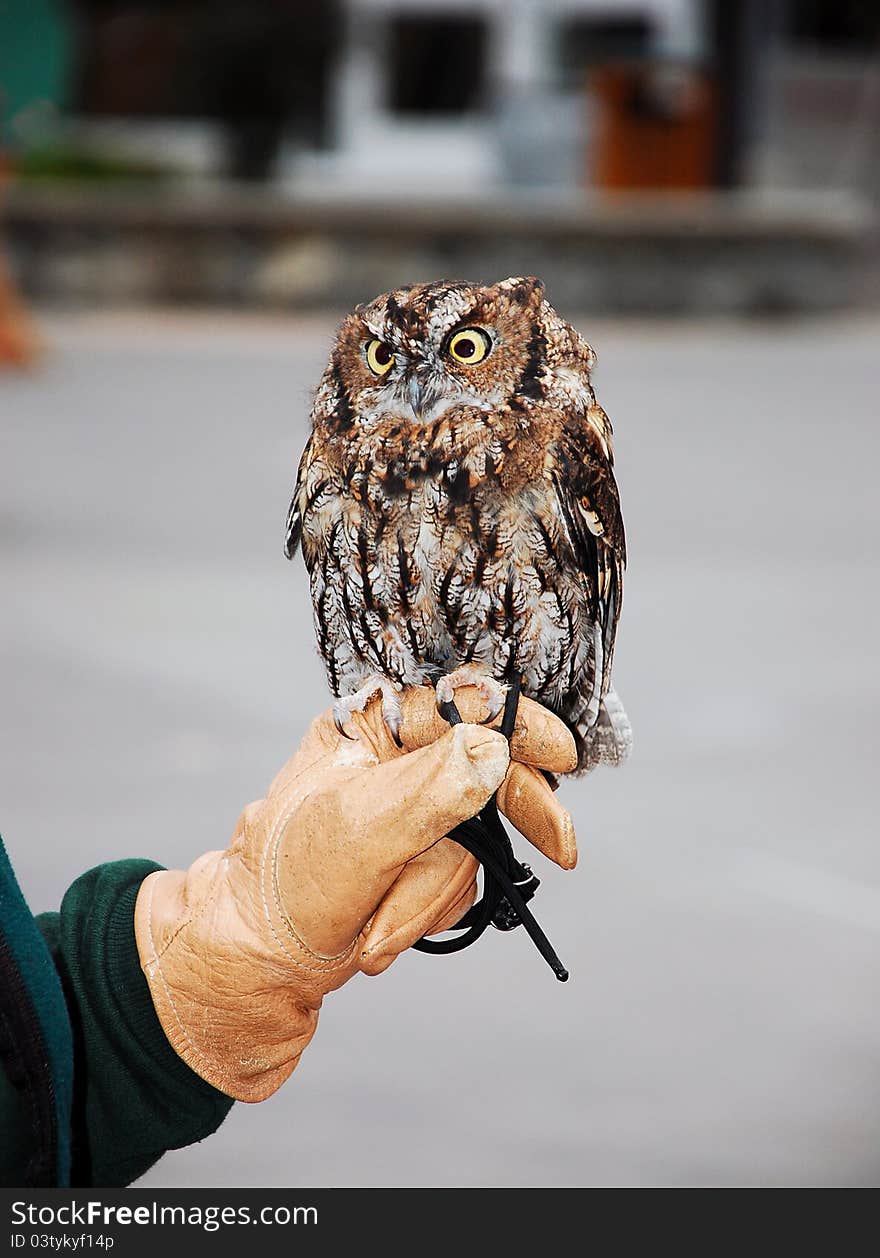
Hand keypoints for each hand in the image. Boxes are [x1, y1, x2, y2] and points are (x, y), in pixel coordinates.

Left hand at [135, 685, 576, 1100]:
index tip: (562, 756)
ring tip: (374, 930)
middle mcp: (395, 761)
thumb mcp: (359, 831)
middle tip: (563, 853)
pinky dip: (424, 910)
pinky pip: (458, 878)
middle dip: (505, 825)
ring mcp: (409, 812)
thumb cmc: (287, 884)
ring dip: (430, 895)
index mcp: (371, 727)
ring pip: (475, 840)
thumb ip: (430, 790)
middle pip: (486, 774)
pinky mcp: (418, 858)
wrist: (255, 965)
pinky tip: (378, 931)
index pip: (462, 702)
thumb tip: (494, 749)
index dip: (518, 723)